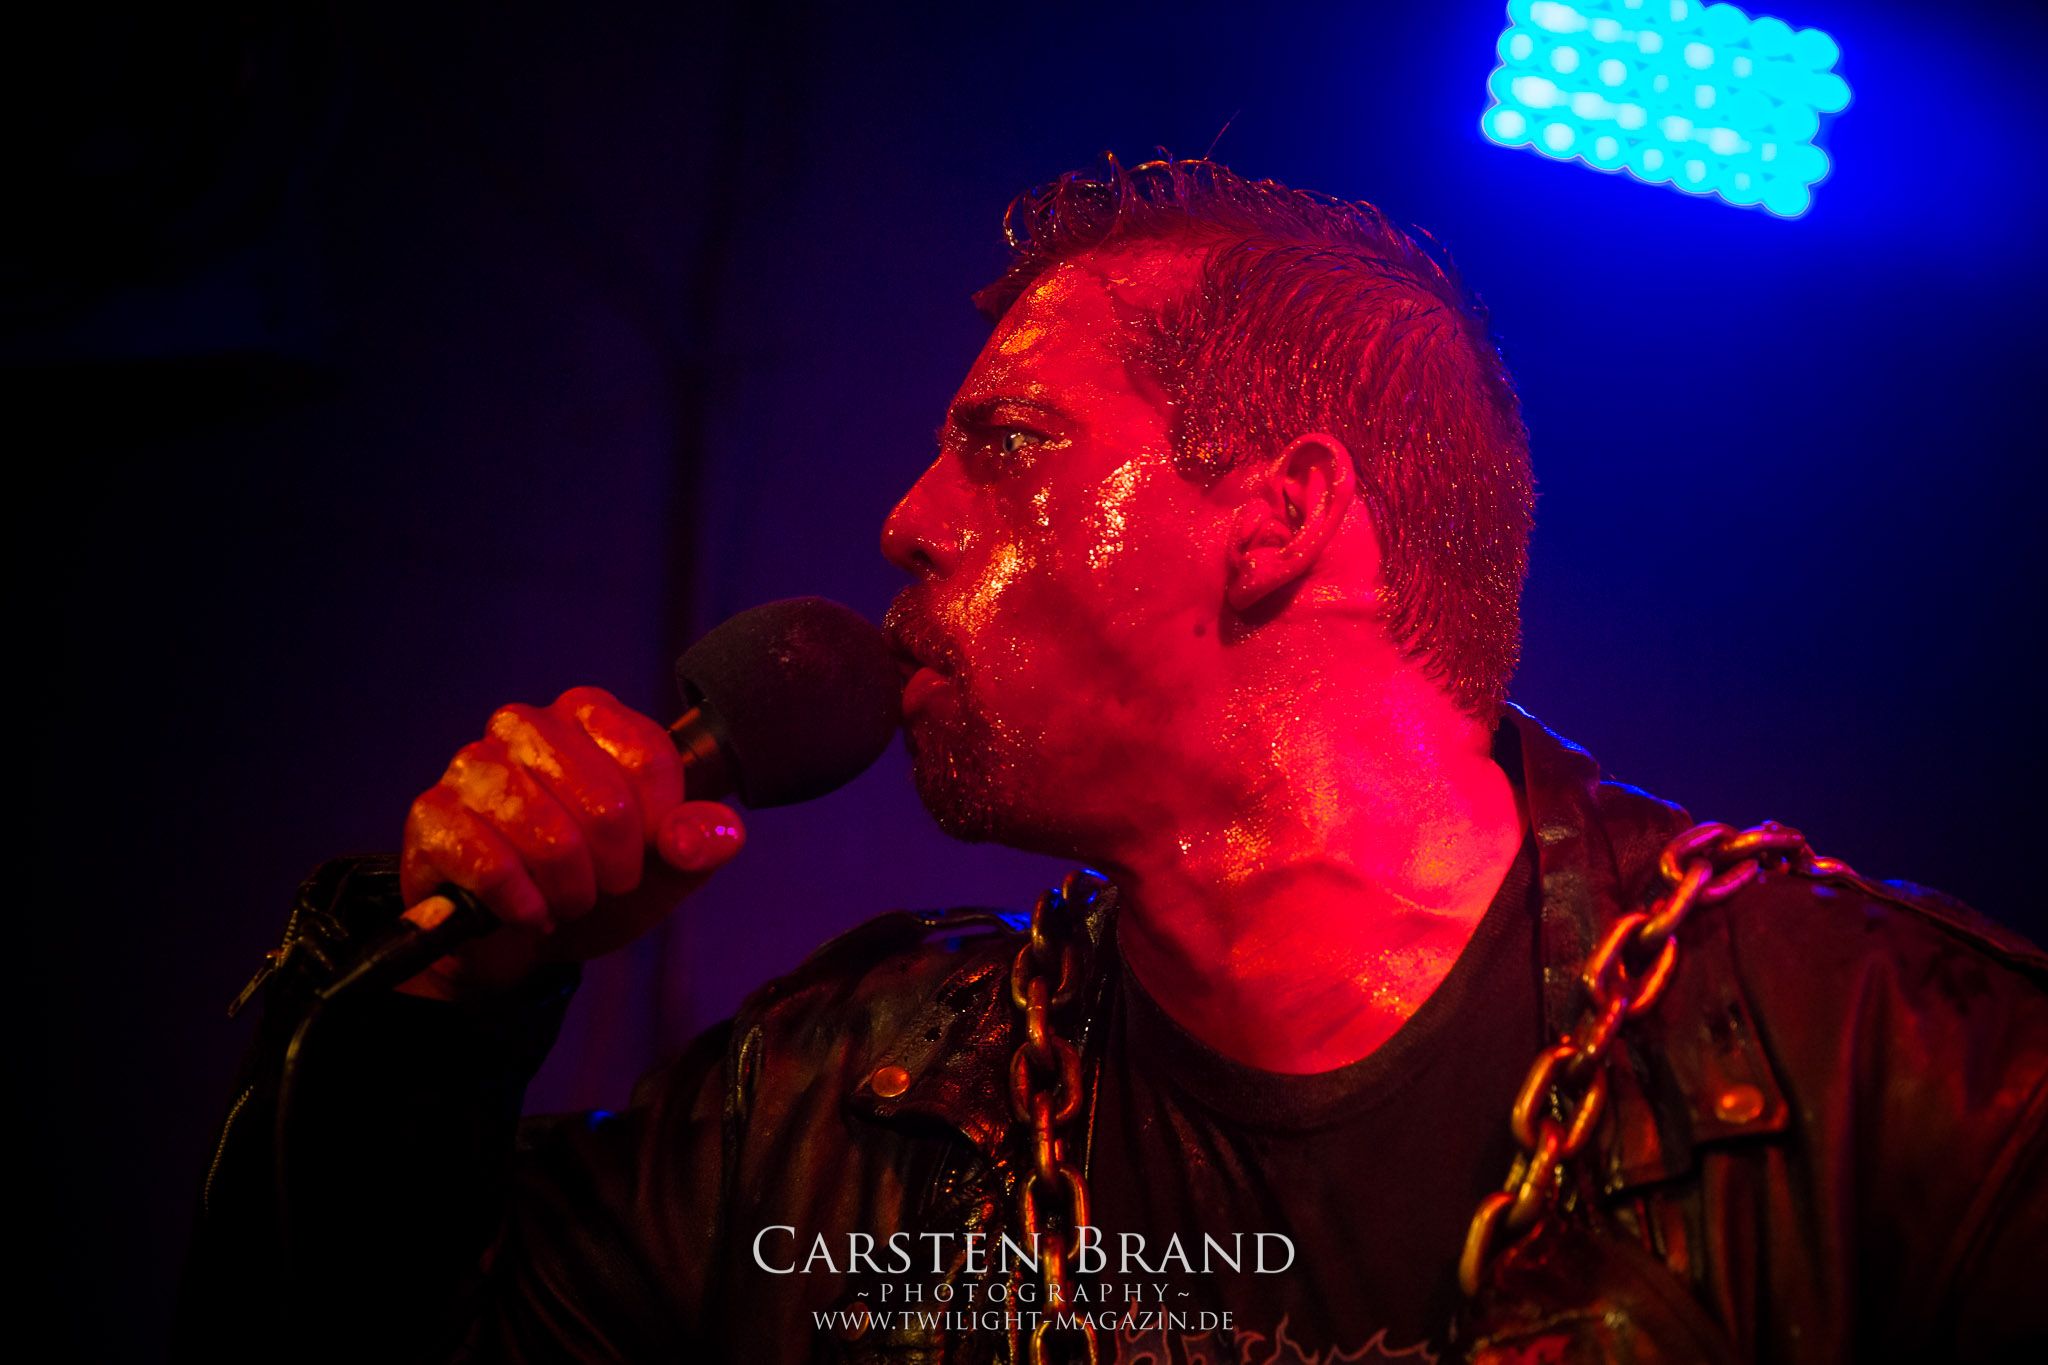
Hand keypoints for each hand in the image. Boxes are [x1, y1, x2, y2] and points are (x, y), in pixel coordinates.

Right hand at [395, 686, 743, 999]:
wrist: (517, 939)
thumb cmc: (594, 884)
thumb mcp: (663, 869)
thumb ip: (697, 844)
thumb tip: (714, 833)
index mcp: (590, 717)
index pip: (649, 759)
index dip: (659, 827)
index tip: (648, 853)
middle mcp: (527, 726)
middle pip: (604, 802)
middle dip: (615, 868)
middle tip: (604, 887)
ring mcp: (473, 766)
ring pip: (547, 834)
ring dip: (570, 889)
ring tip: (567, 900)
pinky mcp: (431, 815)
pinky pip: (489, 863)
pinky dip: (522, 904)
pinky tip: (529, 913)